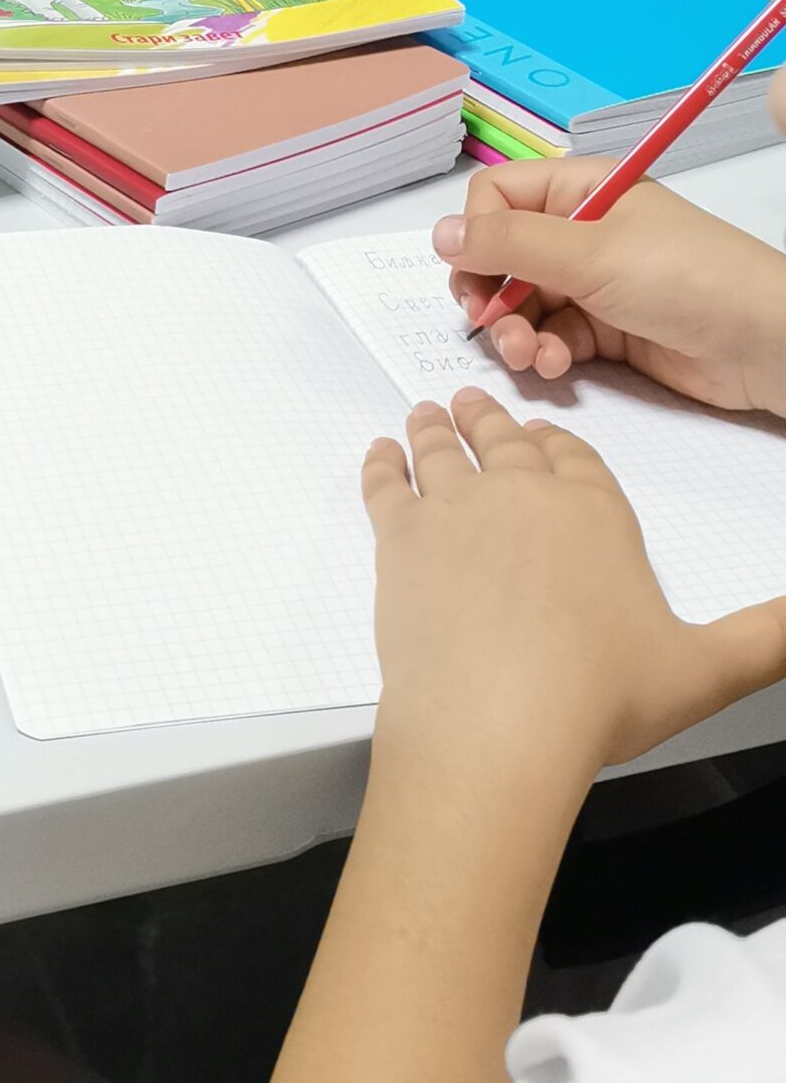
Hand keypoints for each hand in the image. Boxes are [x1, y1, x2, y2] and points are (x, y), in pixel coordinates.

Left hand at [365, 390, 785, 778]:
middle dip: (492, 420)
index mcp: (595, 514)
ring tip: (425, 414)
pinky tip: (378, 454)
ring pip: (443, 450)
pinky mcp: (398, 538)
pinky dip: (380, 462)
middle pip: (506, 443)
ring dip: (434, 427)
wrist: (497, 722)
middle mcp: (523, 495)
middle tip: (473, 401)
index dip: (561, 446)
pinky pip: (386, 483)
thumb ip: (766, 638)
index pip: (578, 459)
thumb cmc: (602, 698)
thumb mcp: (706, 670)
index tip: (545, 435)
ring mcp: (456, 510)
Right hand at [436, 162, 785, 414]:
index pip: (498, 197)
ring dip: (515, 332)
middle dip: (489, 293)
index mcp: (582, 189)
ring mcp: (595, 282)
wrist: (765, 345)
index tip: (476, 273)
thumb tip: (438, 234)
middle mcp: (583, 231)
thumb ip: (508, 245)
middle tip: (487, 322)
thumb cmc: (686, 278)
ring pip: (522, 303)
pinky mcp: (607, 331)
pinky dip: (545, 354)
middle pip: (501, 255)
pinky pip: (552, 337)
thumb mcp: (591, 253)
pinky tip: (556, 367)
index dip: (479, 234)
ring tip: (529, 357)